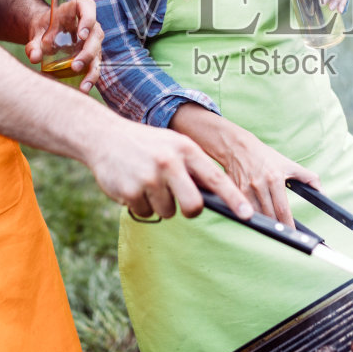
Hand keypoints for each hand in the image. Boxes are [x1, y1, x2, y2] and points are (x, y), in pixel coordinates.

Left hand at [25, 0, 103, 92]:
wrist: (45, 32)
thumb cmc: (43, 27)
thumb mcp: (36, 32)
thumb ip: (34, 43)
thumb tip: (35, 57)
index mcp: (77, 9)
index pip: (88, 8)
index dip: (88, 20)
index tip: (81, 35)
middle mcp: (90, 24)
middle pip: (95, 35)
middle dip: (88, 52)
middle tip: (75, 66)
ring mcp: (93, 40)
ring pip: (98, 53)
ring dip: (92, 70)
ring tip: (83, 86)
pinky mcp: (92, 54)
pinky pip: (94, 65)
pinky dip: (89, 77)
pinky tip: (83, 89)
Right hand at [84, 117, 249, 220]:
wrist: (103, 136)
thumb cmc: (146, 144)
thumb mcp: (173, 145)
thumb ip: (193, 167)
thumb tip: (216, 197)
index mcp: (185, 149)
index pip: (216, 178)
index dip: (234, 199)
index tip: (249, 215)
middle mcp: (170, 162)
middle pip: (193, 206)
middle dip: (190, 210)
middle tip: (180, 202)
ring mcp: (149, 177)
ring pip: (167, 212)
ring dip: (159, 204)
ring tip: (147, 182)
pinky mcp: (130, 191)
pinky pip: (145, 213)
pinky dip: (140, 205)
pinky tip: (132, 185)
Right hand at [209, 122, 319, 226]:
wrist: (238, 147)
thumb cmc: (265, 156)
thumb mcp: (289, 164)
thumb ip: (308, 178)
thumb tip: (322, 192)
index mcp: (275, 179)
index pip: (282, 209)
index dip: (288, 224)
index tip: (293, 232)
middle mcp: (260, 185)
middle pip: (270, 215)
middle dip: (278, 226)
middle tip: (285, 233)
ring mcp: (246, 190)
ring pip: (258, 215)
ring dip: (266, 223)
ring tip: (273, 228)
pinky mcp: (236, 192)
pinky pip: (246, 210)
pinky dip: (253, 216)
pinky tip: (258, 218)